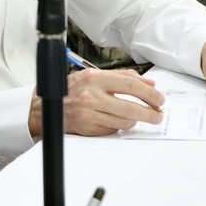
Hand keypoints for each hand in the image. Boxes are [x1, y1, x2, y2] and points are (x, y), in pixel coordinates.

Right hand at [29, 68, 163, 136]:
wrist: (46, 107)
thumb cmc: (72, 89)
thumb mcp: (94, 76)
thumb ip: (122, 77)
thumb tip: (149, 83)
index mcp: (94, 78)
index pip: (130, 85)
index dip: (149, 93)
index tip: (159, 99)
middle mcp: (91, 96)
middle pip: (131, 107)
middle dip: (150, 113)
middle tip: (158, 115)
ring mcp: (90, 115)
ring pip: (125, 122)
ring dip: (135, 120)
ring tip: (136, 116)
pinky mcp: (89, 129)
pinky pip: (114, 130)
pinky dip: (118, 125)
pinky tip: (114, 119)